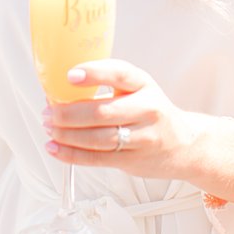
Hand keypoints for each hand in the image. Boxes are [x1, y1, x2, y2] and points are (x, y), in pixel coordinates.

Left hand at [42, 59, 208, 181]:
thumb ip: (105, 86)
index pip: (120, 74)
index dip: (94, 73)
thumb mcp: (136, 90)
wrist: (185, 145)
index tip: (70, 75)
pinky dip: (72, 154)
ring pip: (98, 138)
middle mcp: (147, 109)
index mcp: (144, 84)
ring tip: (50, 129)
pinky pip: (98, 158)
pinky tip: (54, 148)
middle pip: (103, 112)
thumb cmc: (150, 112)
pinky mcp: (134, 160)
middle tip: (48, 111)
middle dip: (68, 113)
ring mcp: (143, 137)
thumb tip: (57, 90)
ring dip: (67, 134)